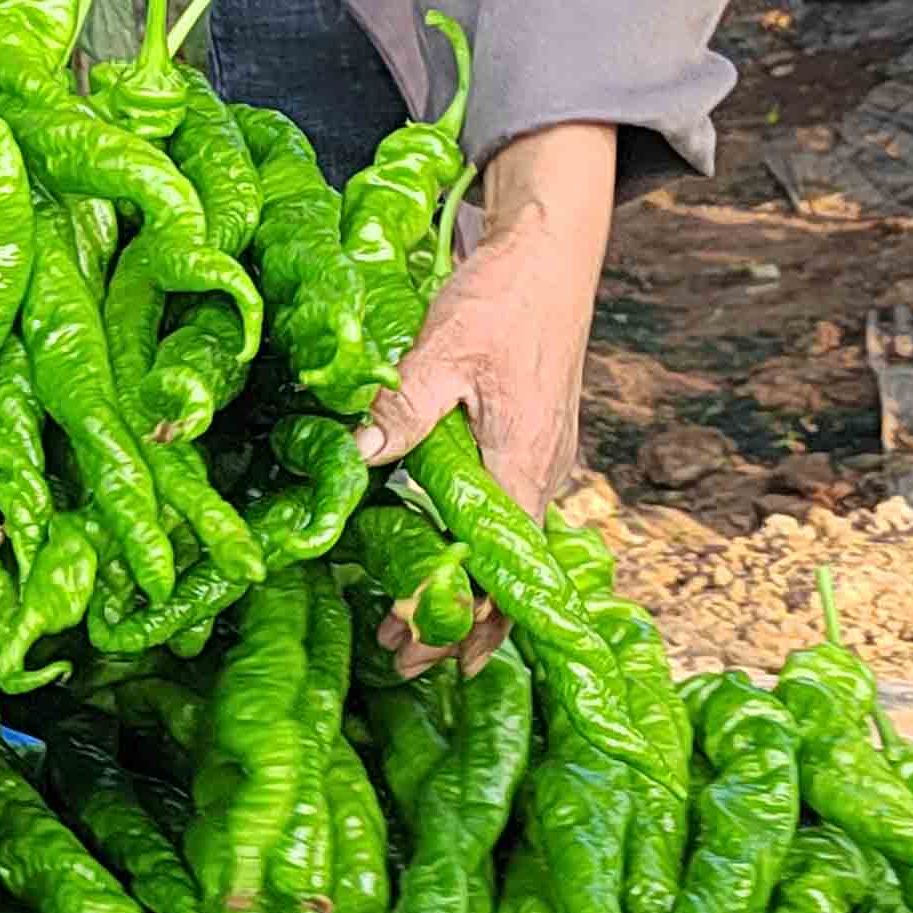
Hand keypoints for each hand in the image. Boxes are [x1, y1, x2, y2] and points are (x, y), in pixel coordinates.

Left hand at [362, 119, 615, 670]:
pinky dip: (478, 553)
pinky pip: (511, 519)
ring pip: (508, 551)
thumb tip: (357, 457)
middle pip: (506, 577)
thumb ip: (404, 407)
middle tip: (401, 661)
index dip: (453, 618)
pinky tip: (444, 558)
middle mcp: (542, 475)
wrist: (555, 251)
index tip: (411, 650)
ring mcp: (543, 461)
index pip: (493, 571)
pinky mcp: (534, 444)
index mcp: (522, 464)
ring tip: (413, 627)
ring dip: (464, 592)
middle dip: (456, 626)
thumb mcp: (446, 348)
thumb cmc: (505, 296)